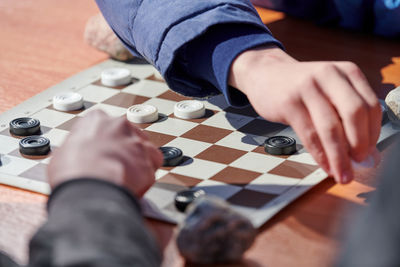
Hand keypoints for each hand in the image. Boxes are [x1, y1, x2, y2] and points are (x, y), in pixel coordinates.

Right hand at [48, 110, 162, 196]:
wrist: (92, 188)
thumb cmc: (73, 173)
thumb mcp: (62, 155)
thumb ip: (76, 150)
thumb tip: (75, 159)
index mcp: (96, 120)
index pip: (104, 127)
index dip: (103, 143)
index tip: (100, 153)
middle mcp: (120, 126)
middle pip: (126, 136)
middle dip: (122, 151)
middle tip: (113, 167)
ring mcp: (137, 141)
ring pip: (142, 149)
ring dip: (135, 162)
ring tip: (124, 178)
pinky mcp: (151, 159)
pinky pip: (153, 165)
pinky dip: (146, 174)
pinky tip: (135, 183)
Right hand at [229, 46, 380, 183]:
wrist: (265, 73)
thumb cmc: (300, 86)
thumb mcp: (329, 91)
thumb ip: (347, 116)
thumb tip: (367, 153)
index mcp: (347, 71)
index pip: (371, 105)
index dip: (373, 134)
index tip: (370, 153)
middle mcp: (329, 75)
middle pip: (354, 113)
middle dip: (360, 144)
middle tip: (359, 163)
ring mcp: (307, 87)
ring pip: (330, 127)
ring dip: (339, 156)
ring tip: (342, 173)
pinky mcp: (288, 102)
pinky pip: (309, 134)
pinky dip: (319, 154)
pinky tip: (324, 165)